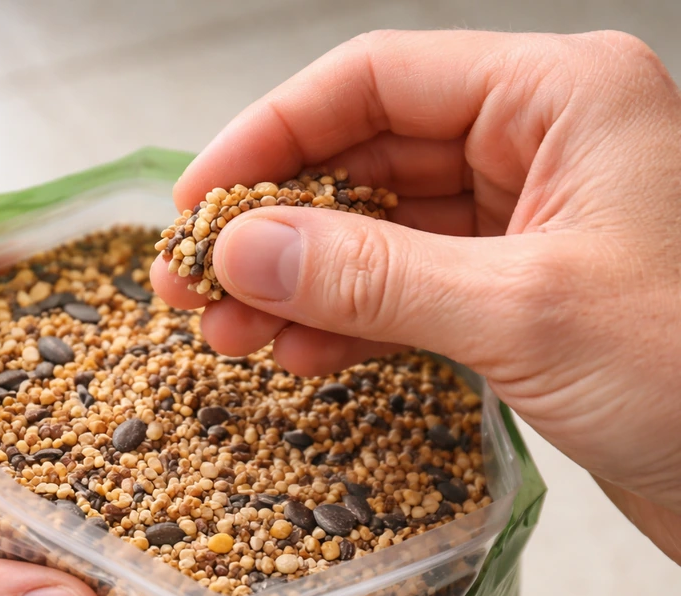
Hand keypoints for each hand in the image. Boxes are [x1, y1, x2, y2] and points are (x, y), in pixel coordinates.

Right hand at [151, 30, 680, 564]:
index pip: (376, 82)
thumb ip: (371, 275)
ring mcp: (525, 225)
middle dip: (273, 225)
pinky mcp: (516, 297)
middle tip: (193, 280)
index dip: (270, 137)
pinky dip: (346, 325)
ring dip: (297, 284)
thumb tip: (244, 247)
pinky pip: (407, 293)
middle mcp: (540, 148)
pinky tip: (294, 356)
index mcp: (561, 98)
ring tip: (227, 333)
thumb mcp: (521, 312)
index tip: (197, 201)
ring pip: (378, 234)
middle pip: (366, 160)